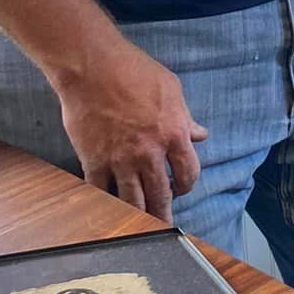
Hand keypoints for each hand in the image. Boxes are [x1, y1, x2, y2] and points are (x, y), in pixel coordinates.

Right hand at [53, 34, 207, 223]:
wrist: (92, 66)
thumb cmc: (133, 71)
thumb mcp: (171, 89)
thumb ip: (186, 117)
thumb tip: (200, 134)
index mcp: (174, 133)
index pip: (189, 172)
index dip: (187, 185)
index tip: (182, 188)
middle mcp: (150, 152)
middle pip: (161, 195)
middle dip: (164, 213)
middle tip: (164, 226)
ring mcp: (121, 159)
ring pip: (133, 200)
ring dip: (139, 216)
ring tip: (141, 226)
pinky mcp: (94, 161)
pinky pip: (101, 191)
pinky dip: (105, 202)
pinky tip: (109, 206)